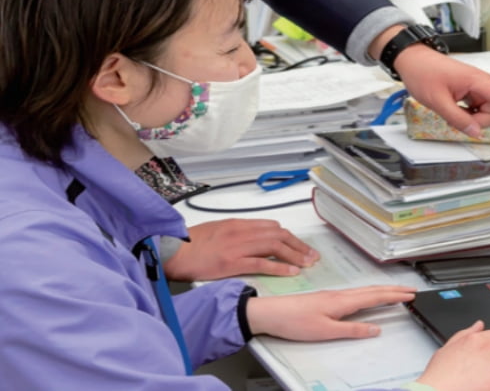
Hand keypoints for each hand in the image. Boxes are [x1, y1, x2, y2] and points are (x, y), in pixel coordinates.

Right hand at [163, 219, 319, 281]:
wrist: (172, 249)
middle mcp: (242, 231)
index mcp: (238, 223)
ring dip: (295, 255)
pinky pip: (261, 263)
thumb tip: (255, 237)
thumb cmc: (191, 243)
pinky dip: (279, 267)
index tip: (300, 245)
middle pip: (279, 235)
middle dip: (298, 245)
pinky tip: (290, 272)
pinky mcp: (231, 262)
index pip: (272, 227)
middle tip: (311, 255)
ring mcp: (237, 246)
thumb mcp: (218, 229)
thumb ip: (237, 232)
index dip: (290, 236)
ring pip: (274, 247)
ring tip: (307, 263)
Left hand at [246, 285, 416, 340]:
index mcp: (343, 301)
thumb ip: (352, 330)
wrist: (273, 313)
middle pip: (373, 290)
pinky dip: (370, 293)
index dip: (394, 296)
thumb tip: (375, 329)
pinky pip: (356, 293)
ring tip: (396, 292)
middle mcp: (341, 295)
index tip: (411, 295)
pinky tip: (369, 296)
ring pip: (365, 290)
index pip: (375, 296)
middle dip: (393, 290)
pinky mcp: (328, 298)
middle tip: (411, 290)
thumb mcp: (326, 331)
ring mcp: (334, 295)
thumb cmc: (296, 322)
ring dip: (383, 290)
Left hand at [393, 45, 489, 137]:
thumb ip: (458, 119)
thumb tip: (476, 132)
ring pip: (487, 113)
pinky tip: (455, 107)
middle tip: (457, 116)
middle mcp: (482, 83)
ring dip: (472, 118)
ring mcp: (478, 87)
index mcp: (477, 81)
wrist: (413, 60)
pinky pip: (478, 109)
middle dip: (480, 121)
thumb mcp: (437, 101)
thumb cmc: (423, 73)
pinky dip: (469, 113)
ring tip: (452, 108)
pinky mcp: (472, 91)